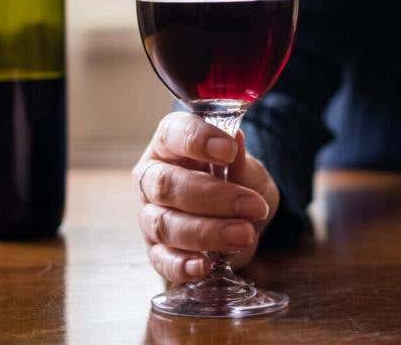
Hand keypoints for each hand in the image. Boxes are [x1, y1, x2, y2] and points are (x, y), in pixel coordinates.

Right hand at [132, 112, 278, 282]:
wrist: (236, 213)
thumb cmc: (234, 178)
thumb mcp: (246, 165)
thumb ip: (239, 159)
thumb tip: (237, 139)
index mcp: (169, 143)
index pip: (174, 134)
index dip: (198, 140)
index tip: (229, 149)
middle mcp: (151, 177)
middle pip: (166, 185)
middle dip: (212, 197)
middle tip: (251, 206)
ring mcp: (149, 215)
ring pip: (164, 224)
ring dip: (206, 233)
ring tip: (244, 234)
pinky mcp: (155, 250)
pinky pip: (161, 260)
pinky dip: (182, 264)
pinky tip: (204, 266)